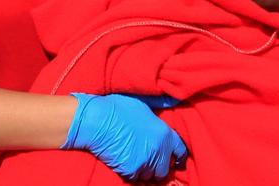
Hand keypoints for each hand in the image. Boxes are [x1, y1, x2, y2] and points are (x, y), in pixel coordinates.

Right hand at [62, 93, 185, 180]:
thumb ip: (160, 110)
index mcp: (165, 133)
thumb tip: (173, 101)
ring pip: (149, 175)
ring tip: (134, 160)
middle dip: (158, 166)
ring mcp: (145, 161)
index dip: (178, 157)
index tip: (176, 161)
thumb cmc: (119, 109)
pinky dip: (130, 173)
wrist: (98, 120)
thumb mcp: (145, 105)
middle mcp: (159, 150)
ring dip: (144, 171)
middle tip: (149, 161)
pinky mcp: (131, 170)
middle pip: (164, 169)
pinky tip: (124, 162)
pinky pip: (134, 178)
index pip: (180, 151)